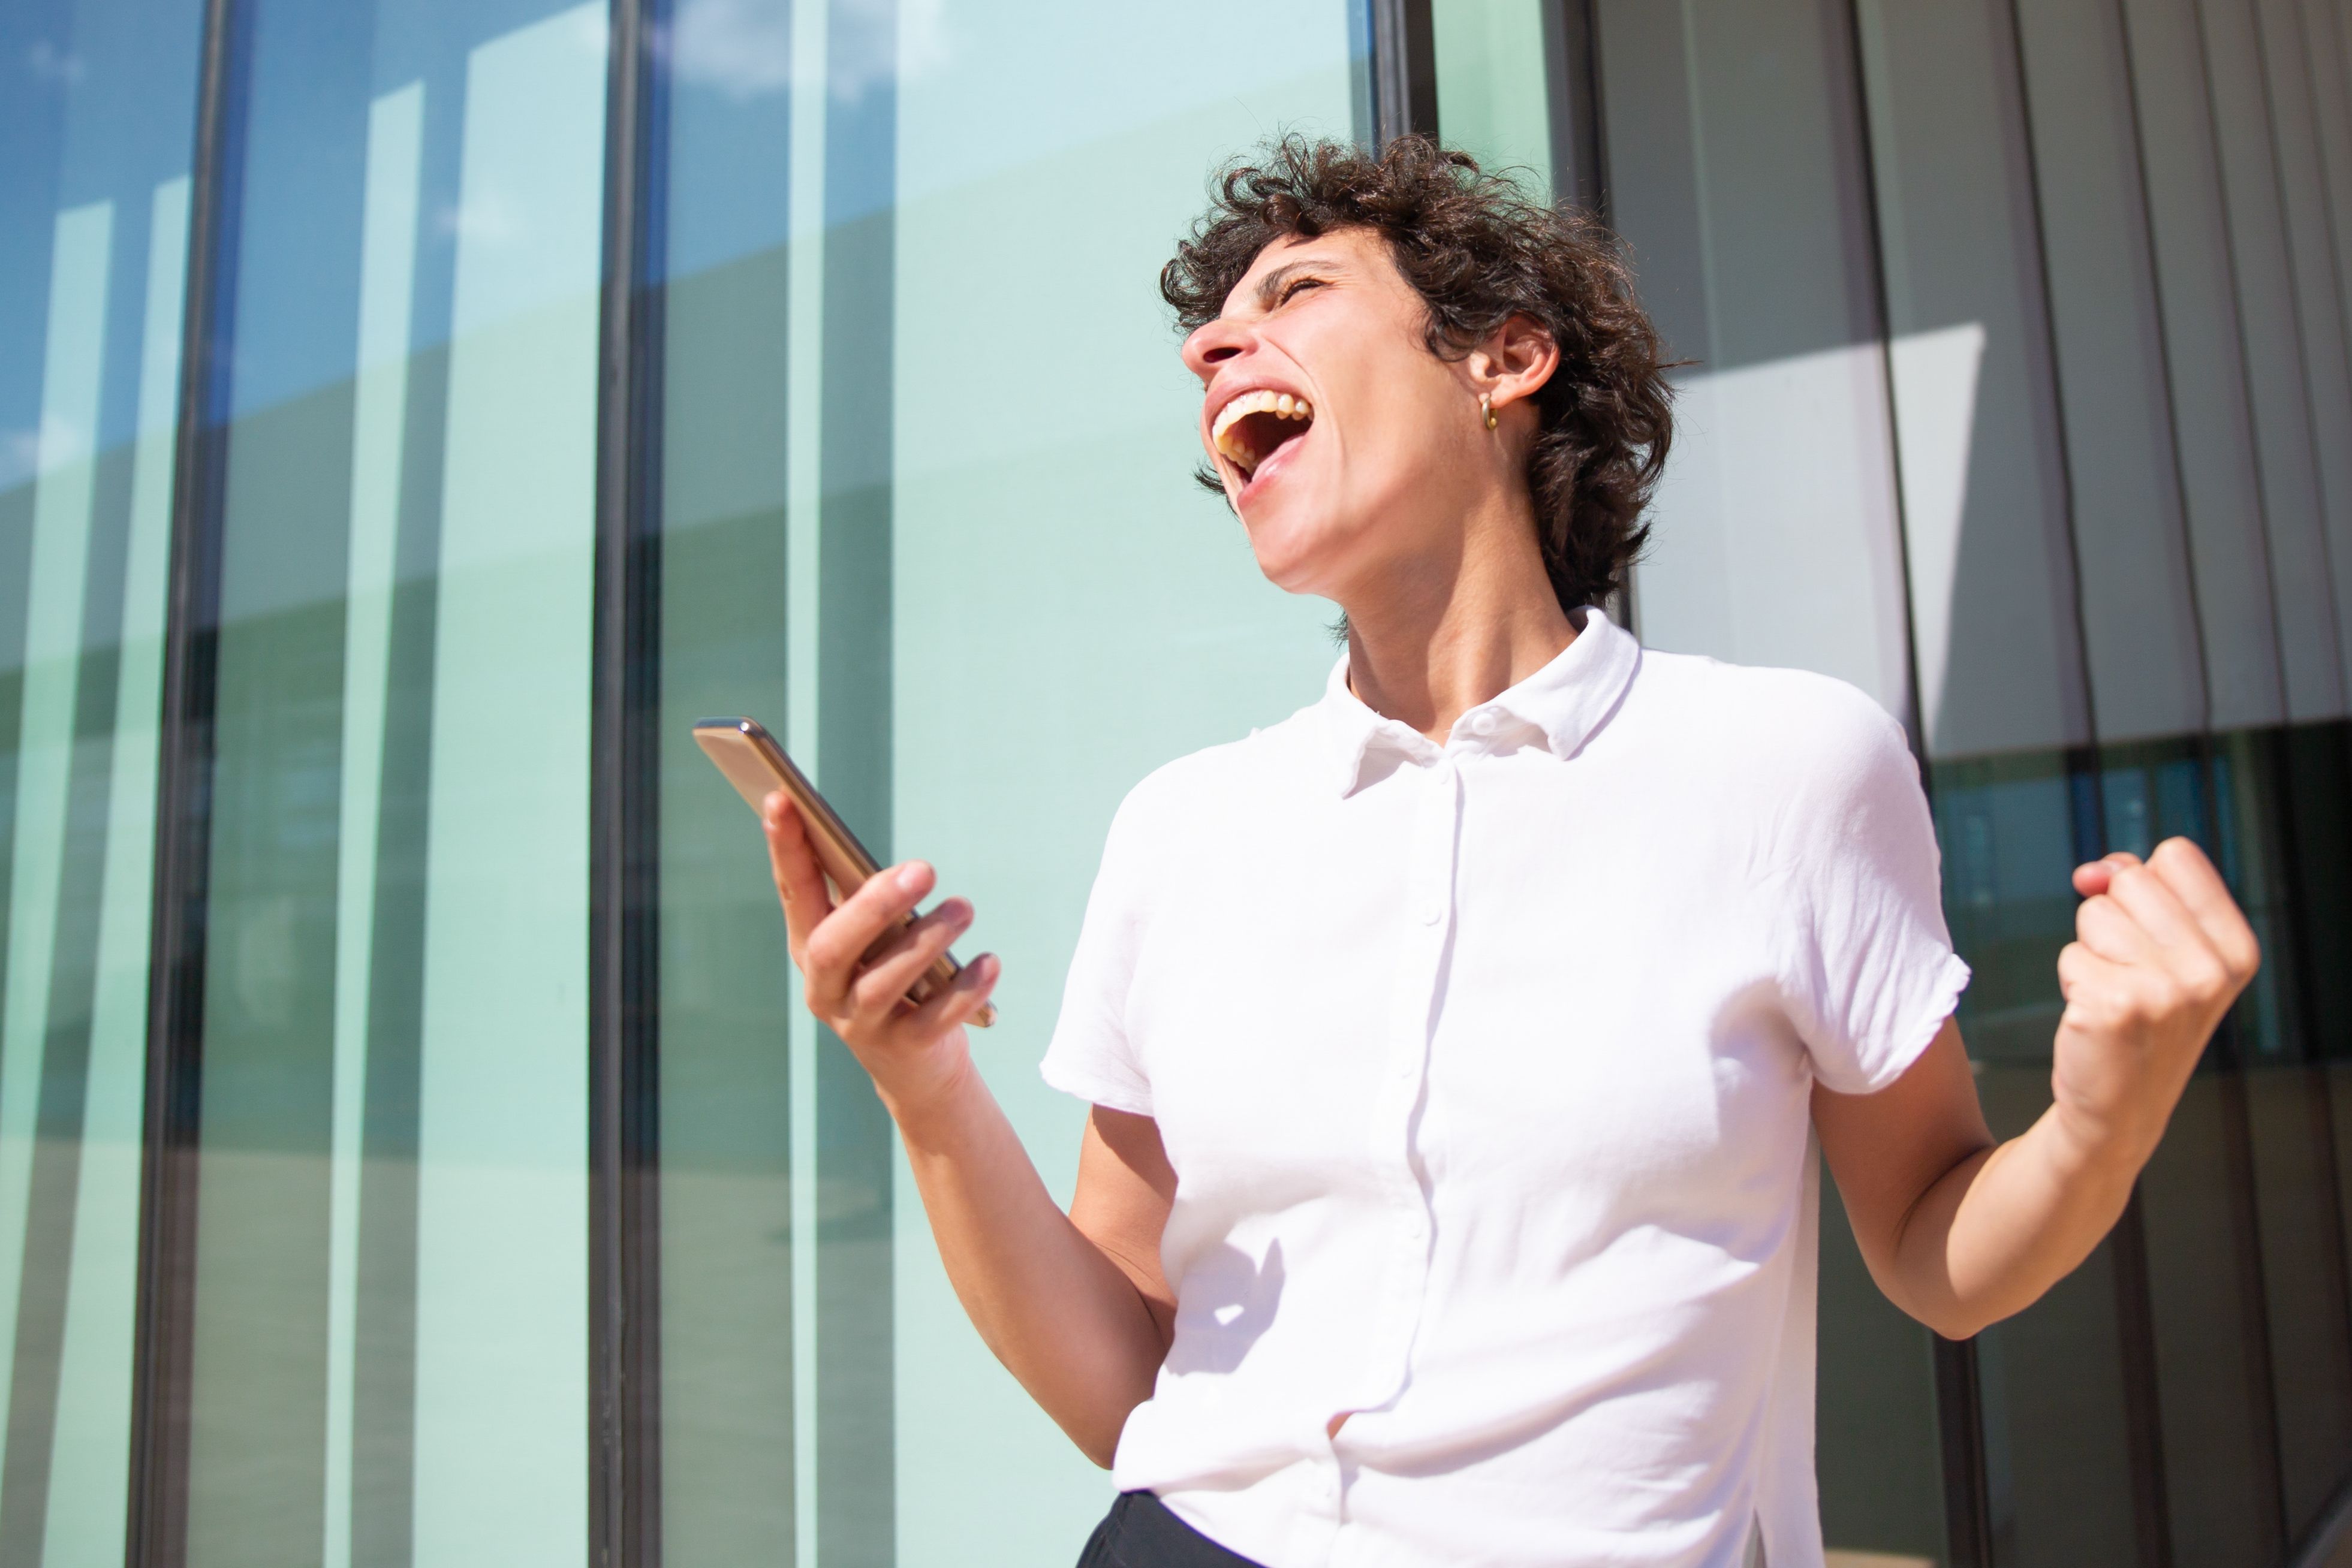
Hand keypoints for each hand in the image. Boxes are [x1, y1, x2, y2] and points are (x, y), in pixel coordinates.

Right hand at [763, 791, 1000, 1116]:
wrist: (918, 1070)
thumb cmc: (898, 980)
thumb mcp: (879, 939)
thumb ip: (875, 903)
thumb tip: (900, 867)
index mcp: (811, 946)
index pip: (793, 891)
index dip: (784, 847)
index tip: (781, 798)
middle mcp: (825, 988)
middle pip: (833, 945)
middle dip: (874, 905)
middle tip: (924, 868)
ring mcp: (861, 1024)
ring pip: (884, 981)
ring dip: (928, 940)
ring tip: (964, 908)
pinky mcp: (903, 1049)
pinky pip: (935, 1018)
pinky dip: (965, 988)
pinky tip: (990, 961)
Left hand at [2051, 837, 2259, 1163]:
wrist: (2122, 1108)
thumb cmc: (2142, 1018)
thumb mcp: (2167, 951)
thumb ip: (2138, 890)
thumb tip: (2091, 872)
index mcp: (2237, 948)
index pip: (2176, 855)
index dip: (2142, 880)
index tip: (2144, 927)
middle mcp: (2211, 969)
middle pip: (2130, 879)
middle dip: (2113, 919)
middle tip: (2129, 973)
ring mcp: (2166, 990)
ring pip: (2094, 914)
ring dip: (2091, 951)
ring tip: (2116, 996)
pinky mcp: (2115, 1006)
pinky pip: (2070, 955)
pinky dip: (2073, 982)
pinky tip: (2097, 1019)